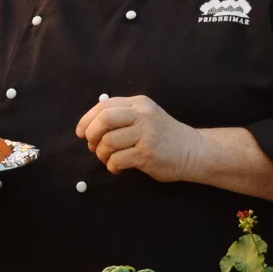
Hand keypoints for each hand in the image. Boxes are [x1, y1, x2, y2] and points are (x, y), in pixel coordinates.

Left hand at [75, 95, 199, 181]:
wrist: (191, 151)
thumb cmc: (163, 135)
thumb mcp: (146, 117)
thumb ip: (122, 116)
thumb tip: (90, 127)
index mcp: (139, 104)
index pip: (104, 106)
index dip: (87, 119)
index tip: (81, 132)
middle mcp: (143, 116)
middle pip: (104, 120)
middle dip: (91, 135)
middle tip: (93, 146)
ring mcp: (146, 135)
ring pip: (108, 142)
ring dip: (101, 154)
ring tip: (108, 159)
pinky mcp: (147, 154)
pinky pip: (117, 160)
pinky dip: (112, 166)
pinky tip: (117, 167)